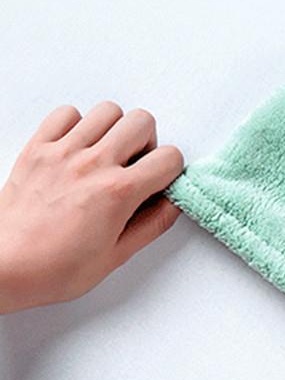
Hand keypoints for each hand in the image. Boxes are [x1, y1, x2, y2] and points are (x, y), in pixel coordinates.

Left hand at [0, 103, 183, 313]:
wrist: (3, 268)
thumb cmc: (53, 268)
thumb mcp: (117, 256)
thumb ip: (152, 224)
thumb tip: (172, 203)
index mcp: (118, 193)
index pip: (169, 158)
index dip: (171, 170)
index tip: (159, 182)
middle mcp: (93, 165)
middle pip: (142, 122)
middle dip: (147, 142)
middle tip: (135, 164)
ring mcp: (63, 152)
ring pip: (107, 111)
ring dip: (114, 129)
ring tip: (106, 153)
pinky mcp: (37, 149)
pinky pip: (65, 113)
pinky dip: (76, 124)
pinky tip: (77, 148)